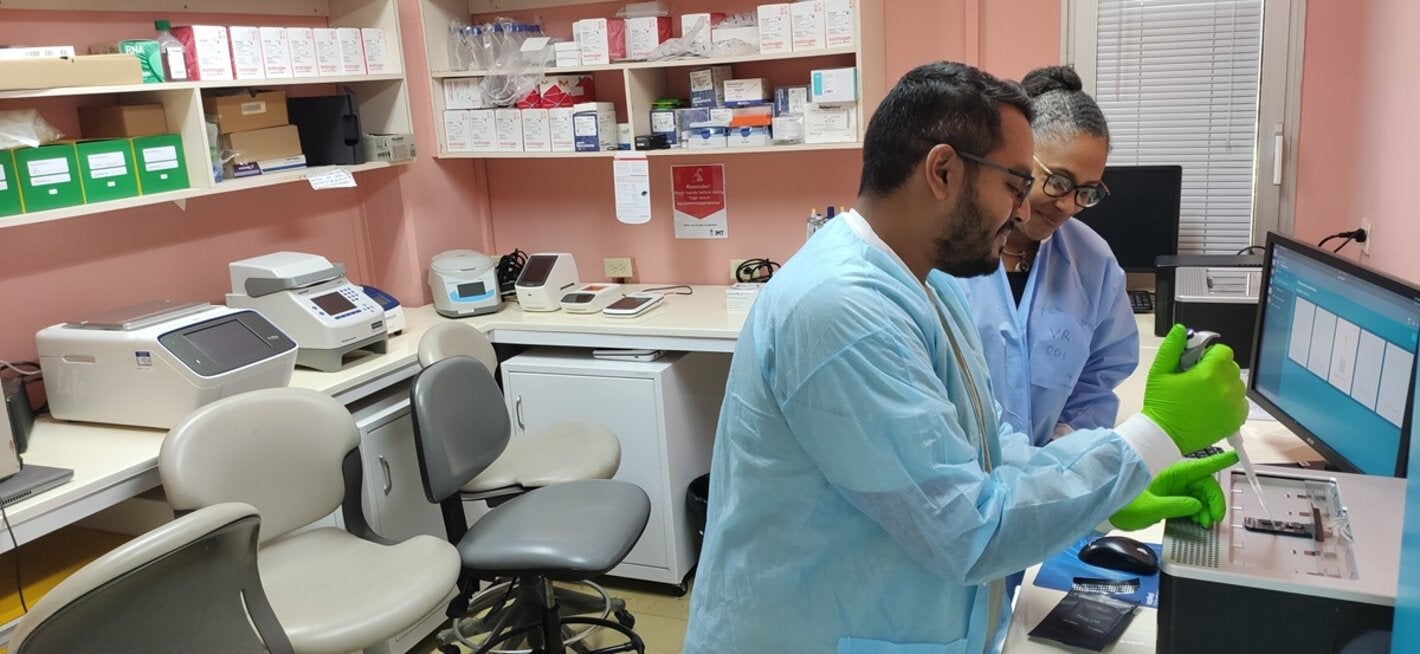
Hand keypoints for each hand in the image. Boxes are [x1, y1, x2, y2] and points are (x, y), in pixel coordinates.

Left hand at [1110, 451, 1237, 530]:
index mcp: (1170, 473)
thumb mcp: (1150, 508)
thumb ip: (1175, 506)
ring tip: (1204, 523)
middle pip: (1204, 485)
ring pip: (1200, 495)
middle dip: (1213, 501)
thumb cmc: (1123, 505)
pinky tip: (1197, 522)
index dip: (1219, 461)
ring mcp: (1172, 488)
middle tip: (1214, 519)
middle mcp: (1174, 478)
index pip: (1200, 466)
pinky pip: (1191, 503)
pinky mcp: (1169, 498)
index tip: (1234, 457)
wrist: (1107, 510)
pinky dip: (1197, 512)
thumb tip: (1197, 506)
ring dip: (1206, 509)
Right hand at [1141, 324, 1247, 453]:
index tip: (1198, 364)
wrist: (1165, 435)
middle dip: (1217, 369)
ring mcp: (1233, 404)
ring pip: (1237, 384)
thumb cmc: (1161, 403)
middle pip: (1231, 366)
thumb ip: (1172, 347)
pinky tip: (1214, 406)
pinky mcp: (1236, 419)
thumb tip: (1181, 330)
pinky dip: (1230, 401)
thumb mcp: (1159, 372)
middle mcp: (1226, 387)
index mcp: (1209, 373)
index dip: (1210, 355)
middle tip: (1199, 380)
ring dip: (1225, 385)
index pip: (1223, 351)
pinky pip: (1241, 401)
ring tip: (1206, 395)